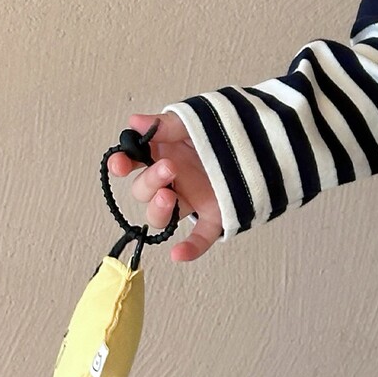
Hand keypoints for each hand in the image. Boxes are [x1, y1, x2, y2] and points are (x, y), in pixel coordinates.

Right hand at [107, 110, 222, 261]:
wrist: (257, 139)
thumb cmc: (217, 131)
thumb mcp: (193, 122)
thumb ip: (166, 125)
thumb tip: (134, 122)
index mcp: (160, 156)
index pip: (130, 164)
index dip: (121, 164)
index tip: (121, 163)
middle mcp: (170, 182)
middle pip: (144, 192)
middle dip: (151, 181)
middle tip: (170, 167)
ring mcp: (190, 200)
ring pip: (163, 217)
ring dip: (159, 210)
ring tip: (169, 196)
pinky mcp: (214, 215)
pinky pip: (200, 237)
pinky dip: (190, 248)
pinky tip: (179, 254)